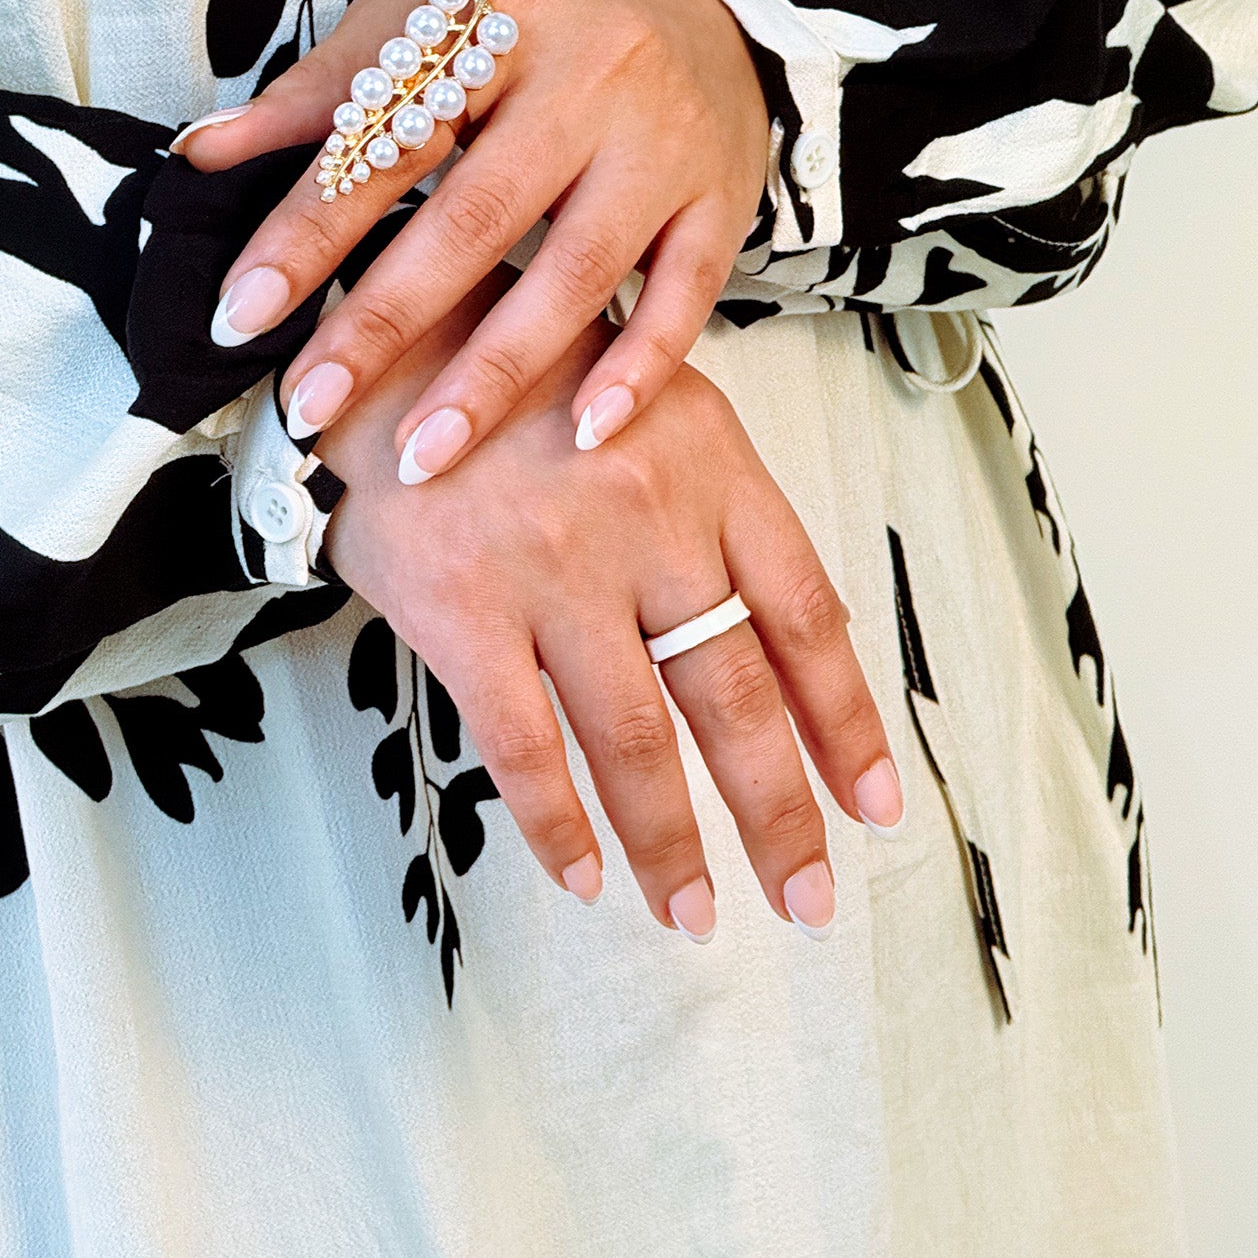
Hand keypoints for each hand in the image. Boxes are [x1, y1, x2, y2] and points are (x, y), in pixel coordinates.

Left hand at [176, 0, 768, 479]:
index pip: (387, 136)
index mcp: (499, 11)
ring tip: (421, 458)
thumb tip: (202, 155)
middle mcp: (590, 74)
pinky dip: (636, 370)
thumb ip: (324, 90)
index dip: (308, 231)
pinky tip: (581, 435)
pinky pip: (681, 296)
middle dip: (384, 324)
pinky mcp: (721, 196)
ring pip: (573, 272)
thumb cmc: (539, 1)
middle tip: (310, 408)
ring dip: (494, 376)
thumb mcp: (429, 9)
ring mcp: (664, 141)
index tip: (241, 315)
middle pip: (475, 216)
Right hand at [317, 292, 902, 940]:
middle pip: (735, 697)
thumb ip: (722, 507)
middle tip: (808, 900)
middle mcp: (646, 521)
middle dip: (779, 817)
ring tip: (696, 912)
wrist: (383, 345)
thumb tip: (794, 643)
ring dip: (673, 845)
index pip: (806, 617)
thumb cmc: (531, 375)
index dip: (846, 723)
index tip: (874, 805)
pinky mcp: (462, 610)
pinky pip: (522, 746)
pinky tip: (585, 876)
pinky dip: (558, 825)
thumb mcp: (655, 399)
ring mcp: (553, 571)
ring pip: (637, 740)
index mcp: (711, 466)